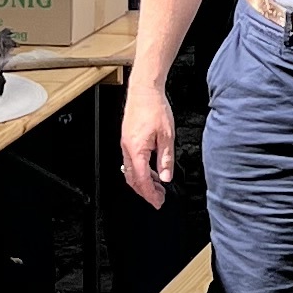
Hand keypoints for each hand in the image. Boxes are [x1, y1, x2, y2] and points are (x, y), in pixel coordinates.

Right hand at [120, 74, 176, 206]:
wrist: (144, 90)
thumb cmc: (154, 108)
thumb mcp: (167, 136)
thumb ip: (166, 159)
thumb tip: (166, 177)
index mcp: (136, 150)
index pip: (142, 180)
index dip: (150, 194)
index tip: (158, 202)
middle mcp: (127, 149)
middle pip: (133, 179)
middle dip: (145, 192)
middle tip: (158, 198)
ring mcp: (125, 144)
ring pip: (131, 171)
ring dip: (143, 181)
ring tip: (158, 186)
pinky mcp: (127, 139)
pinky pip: (132, 161)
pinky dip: (141, 170)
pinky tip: (152, 170)